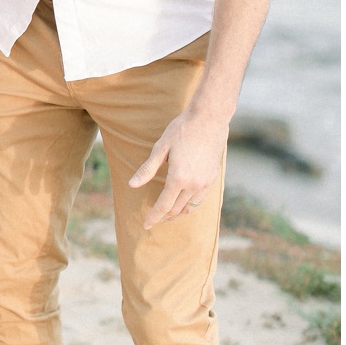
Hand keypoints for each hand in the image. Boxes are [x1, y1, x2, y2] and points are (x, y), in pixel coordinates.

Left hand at [128, 106, 228, 227]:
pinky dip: (189, 205)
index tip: (145, 225)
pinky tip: (183, 202)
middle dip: (164, 217)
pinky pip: (200, 199)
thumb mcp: (161, 148)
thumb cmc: (182, 130)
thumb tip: (132, 185)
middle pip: (177, 209)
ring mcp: (206, 182)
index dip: (154, 217)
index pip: (164, 206)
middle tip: (154, 220)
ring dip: (177, 213)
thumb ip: (147, 169)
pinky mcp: (213, 178)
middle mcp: (194, 184)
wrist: (209, 119)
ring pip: (190, 207)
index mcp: (179, 178)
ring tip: (167, 215)